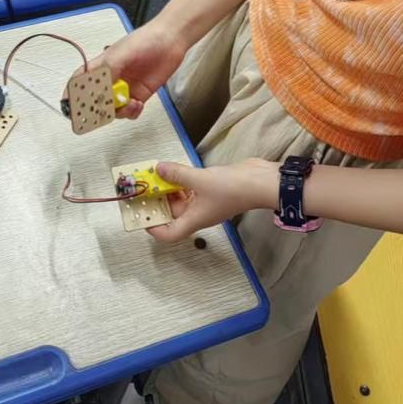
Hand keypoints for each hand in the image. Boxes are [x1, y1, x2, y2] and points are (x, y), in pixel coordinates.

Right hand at [82, 21, 188, 118]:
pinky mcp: (138, 96)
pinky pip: (129, 111)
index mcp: (100, 66)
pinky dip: (131, 112)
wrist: (171, 42)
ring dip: (118, 111)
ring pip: (112, 109)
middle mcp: (110, 79)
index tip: (71, 106)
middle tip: (102, 111)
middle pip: (94, 100)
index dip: (72, 95)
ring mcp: (124, 89)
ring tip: (129, 103)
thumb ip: (109, 70)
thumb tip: (98, 87)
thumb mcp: (122, 53)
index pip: (80, 82)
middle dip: (95, 108)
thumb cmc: (145, 40)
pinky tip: (137, 103)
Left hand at [146, 159, 278, 241]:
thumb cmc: (231, 189)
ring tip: (156, 175)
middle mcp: (198, 214)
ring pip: (181, 200)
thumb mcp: (199, 180)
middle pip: (172, 214)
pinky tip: (174, 170)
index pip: (169, 234)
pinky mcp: (211, 190)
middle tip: (145, 186)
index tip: (142, 215)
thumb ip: (177, 174)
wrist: (260, 182)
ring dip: (169, 189)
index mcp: (194, 220)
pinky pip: (191, 189)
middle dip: (158, 201)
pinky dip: (181, 182)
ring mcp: (205, 202)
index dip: (154, 229)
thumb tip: (158, 169)